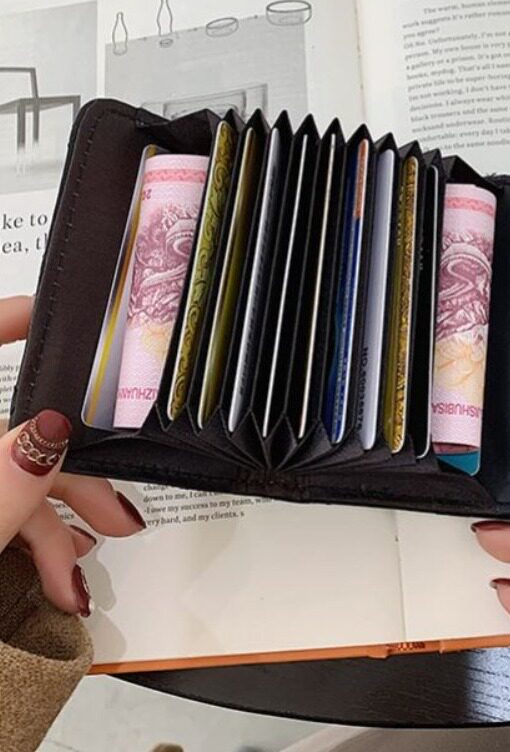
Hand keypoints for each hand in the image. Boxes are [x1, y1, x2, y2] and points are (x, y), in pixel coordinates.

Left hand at [1, 296, 145, 616]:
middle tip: (117, 512)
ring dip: (51, 528)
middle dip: (67, 478)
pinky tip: (55, 576)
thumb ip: (1, 493)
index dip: (5, 324)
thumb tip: (50, 432)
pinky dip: (26, 541)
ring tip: (79, 578)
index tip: (47, 312)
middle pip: (4, 433)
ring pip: (4, 480)